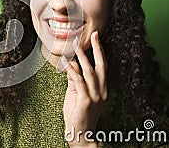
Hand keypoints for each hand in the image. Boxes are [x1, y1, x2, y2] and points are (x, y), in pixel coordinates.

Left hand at [63, 31, 106, 146]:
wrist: (80, 135)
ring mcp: (95, 96)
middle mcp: (102, 91)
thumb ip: (75, 81)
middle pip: (100, 65)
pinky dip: (71, 70)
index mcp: (102, 89)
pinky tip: (65, 62)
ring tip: (76, 44)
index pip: (103, 67)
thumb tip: (71, 66)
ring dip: (82, 56)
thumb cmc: (78, 115)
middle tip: (94, 35)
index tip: (97, 38)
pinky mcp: (86, 100)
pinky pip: (78, 81)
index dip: (100, 52)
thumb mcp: (77, 94)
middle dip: (97, 49)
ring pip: (89, 71)